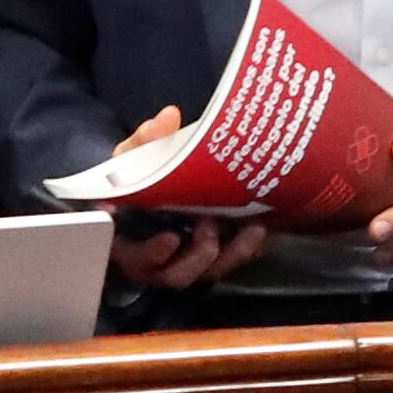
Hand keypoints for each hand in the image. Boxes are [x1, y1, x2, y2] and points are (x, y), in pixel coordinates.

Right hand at [102, 108, 275, 294]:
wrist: (159, 188)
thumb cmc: (138, 179)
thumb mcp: (133, 158)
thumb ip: (146, 141)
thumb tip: (169, 117)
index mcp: (130, 242)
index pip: (136, 259)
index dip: (153, 254)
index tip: (171, 238)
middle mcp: (159, 261)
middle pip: (177, 275)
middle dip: (198, 257)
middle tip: (211, 227)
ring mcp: (188, 262)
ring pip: (210, 271)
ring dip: (232, 254)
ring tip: (251, 229)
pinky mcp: (214, 258)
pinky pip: (232, 261)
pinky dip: (249, 248)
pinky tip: (262, 227)